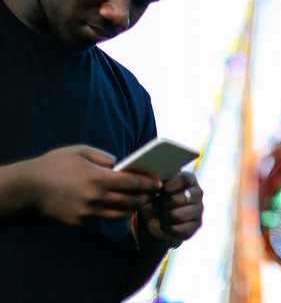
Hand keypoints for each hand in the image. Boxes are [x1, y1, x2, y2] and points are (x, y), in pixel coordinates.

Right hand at [26, 145, 160, 224]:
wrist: (29, 186)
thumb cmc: (57, 163)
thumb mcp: (82, 151)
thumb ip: (106, 157)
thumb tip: (123, 165)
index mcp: (98, 178)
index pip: (133, 183)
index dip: (149, 183)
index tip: (159, 182)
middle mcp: (95, 198)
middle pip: (131, 201)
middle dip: (146, 197)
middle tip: (154, 193)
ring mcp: (88, 213)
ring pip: (120, 215)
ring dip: (134, 208)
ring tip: (140, 201)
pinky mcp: (81, 222)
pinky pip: (105, 220)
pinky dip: (115, 214)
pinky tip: (121, 207)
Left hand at [139, 171, 202, 243]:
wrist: (159, 219)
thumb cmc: (157, 198)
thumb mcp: (155, 189)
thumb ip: (156, 185)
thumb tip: (155, 188)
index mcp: (190, 179)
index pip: (184, 180)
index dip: (169, 186)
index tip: (159, 191)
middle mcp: (198, 193)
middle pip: (178, 198)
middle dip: (161, 204)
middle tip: (156, 205)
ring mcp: (199, 210)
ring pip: (176, 215)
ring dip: (163, 216)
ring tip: (159, 215)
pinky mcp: (196, 225)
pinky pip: (177, 229)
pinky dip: (166, 228)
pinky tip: (164, 224)